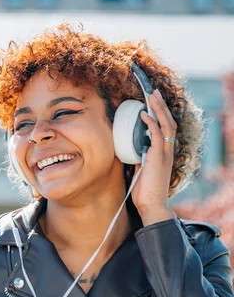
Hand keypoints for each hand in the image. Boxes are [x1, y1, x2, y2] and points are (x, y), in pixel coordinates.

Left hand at [131, 89, 176, 225]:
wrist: (151, 204)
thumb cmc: (144, 189)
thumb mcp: (140, 168)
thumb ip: (137, 156)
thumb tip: (128, 148)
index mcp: (163, 152)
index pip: (165, 127)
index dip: (160, 113)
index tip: (153, 102)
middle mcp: (167, 150)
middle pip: (168, 121)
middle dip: (161, 105)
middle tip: (154, 92)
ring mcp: (164, 152)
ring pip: (166, 124)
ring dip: (159, 109)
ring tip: (152, 96)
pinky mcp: (159, 156)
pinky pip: (157, 135)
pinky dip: (151, 123)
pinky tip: (144, 115)